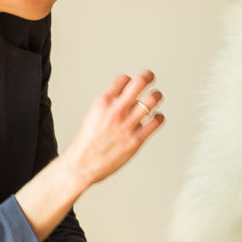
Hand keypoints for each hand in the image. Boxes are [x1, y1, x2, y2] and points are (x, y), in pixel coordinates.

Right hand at [64, 70, 163, 186]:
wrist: (81, 164)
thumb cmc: (85, 143)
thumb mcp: (93, 115)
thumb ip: (109, 106)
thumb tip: (122, 99)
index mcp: (103, 102)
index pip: (123, 79)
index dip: (129, 80)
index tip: (132, 83)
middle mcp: (116, 110)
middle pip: (140, 82)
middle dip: (148, 76)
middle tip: (150, 77)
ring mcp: (128, 125)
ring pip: (152, 100)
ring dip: (156, 96)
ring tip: (156, 97)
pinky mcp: (136, 140)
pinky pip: (156, 122)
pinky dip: (159, 117)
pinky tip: (156, 118)